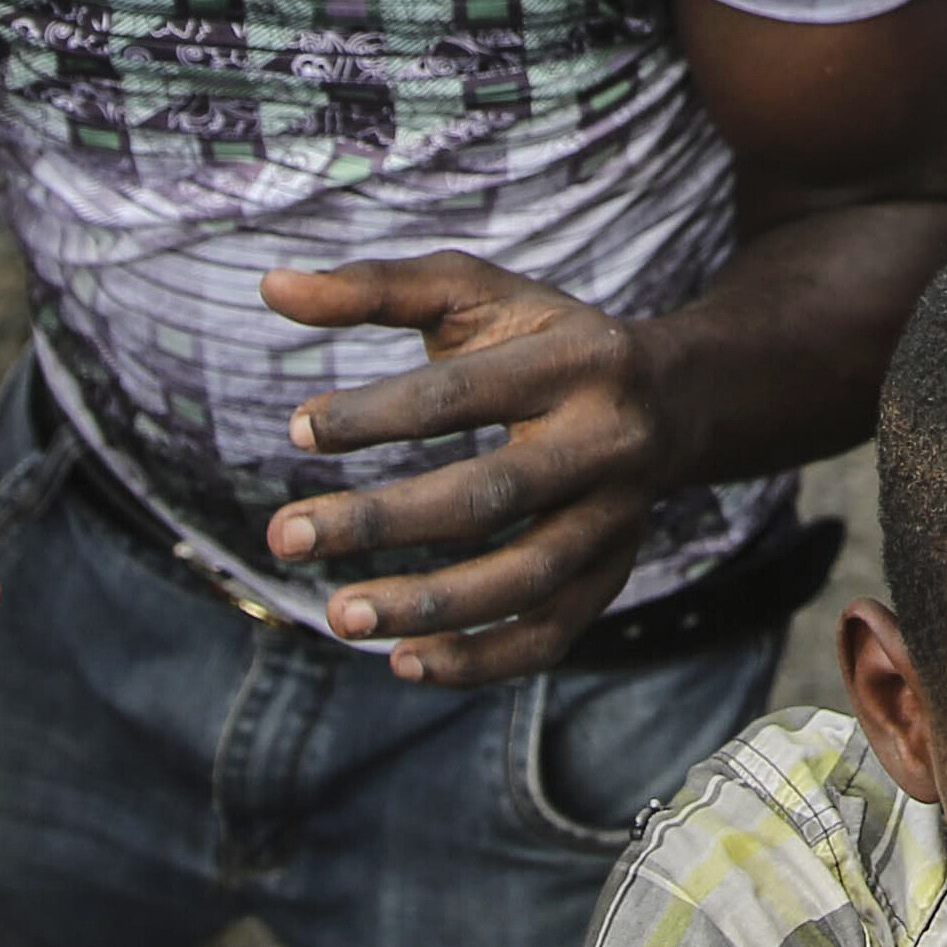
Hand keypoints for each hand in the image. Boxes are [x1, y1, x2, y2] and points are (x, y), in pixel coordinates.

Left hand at [262, 251, 691, 679]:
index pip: (465, 393)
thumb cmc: (544, 339)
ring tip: (337, 615)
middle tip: (284, 536)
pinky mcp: (615, 573)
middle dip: (383, 522)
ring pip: (525, 578)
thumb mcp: (477, 295)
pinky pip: (551, 633)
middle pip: (493, 494)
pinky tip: (405, 660)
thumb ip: (378, 288)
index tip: (298, 430)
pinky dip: (481, 659)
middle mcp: (608, 440)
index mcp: (577, 360)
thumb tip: (272, 285)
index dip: (378, 414)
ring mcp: (617, 515)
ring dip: (428, 606)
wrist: (673, 397)